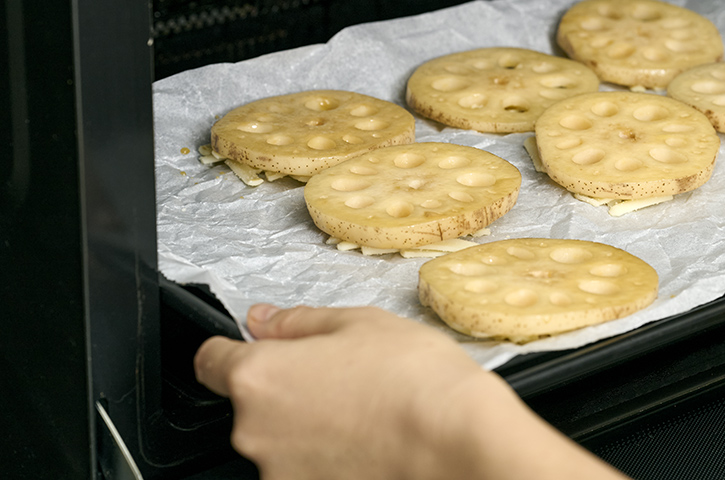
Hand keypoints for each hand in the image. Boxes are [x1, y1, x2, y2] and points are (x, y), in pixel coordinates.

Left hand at [195, 304, 626, 479]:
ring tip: (363, 409)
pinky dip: (326, 456)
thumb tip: (262, 319)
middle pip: (251, 404)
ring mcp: (280, 473)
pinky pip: (304, 468)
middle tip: (340, 374)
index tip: (257, 345)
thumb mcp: (359, 323)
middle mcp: (255, 432)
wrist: (456, 441)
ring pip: (280, 440)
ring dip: (307, 425)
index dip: (231, 348)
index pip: (209, 360)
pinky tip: (367, 439)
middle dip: (286, 388)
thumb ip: (298, 321)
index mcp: (259, 376)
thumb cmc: (414, 378)